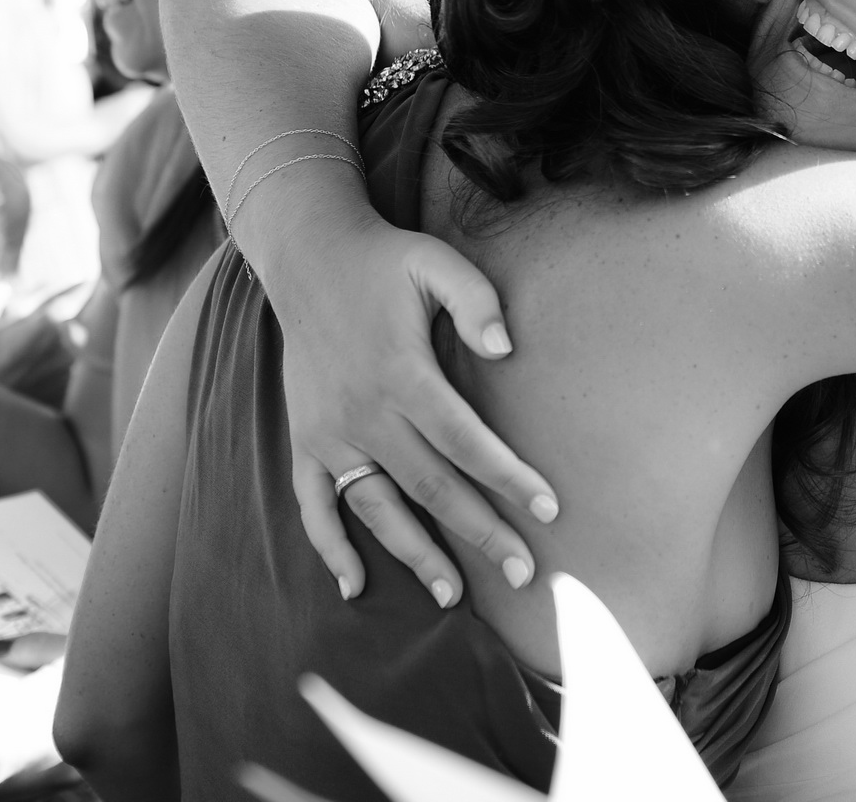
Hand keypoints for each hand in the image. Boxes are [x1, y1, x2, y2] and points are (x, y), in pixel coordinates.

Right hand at [263, 207, 559, 606]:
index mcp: (402, 374)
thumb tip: (506, 349)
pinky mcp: (306, 441)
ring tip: (453, 598)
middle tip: (524, 574)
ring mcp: (329, 433)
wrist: (308, 256)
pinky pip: (314, 506)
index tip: (549, 509)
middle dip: (480, 533)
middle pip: (431, 487)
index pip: (466, 441)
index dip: (509, 477)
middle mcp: (364, 414)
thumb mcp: (436, 263)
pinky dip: (330, 548)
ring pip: (377, 508)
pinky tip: (355, 586)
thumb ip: (476, 301)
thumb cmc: (385, 262)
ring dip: (414, 555)